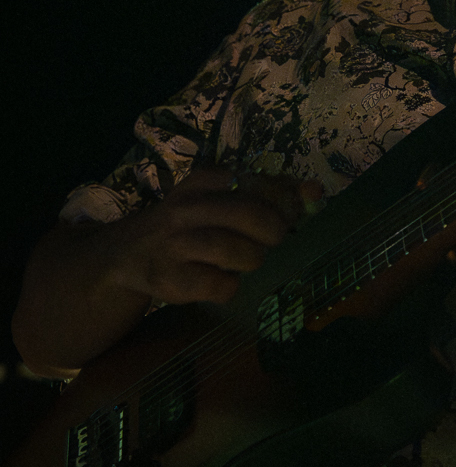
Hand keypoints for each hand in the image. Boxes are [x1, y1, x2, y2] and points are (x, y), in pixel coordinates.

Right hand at [108, 167, 324, 306]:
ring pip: (240, 252)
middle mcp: (186, 208)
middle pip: (252, 216)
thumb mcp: (222, 197)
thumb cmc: (191, 223)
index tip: (286, 216)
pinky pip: (221, 286)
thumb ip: (270, 191)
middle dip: (272, 233)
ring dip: (251, 260)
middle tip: (267, 241)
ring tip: (242, 259)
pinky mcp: (170, 279)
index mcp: (204, 180)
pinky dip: (229, 287)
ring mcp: (175, 244)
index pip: (261, 184)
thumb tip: (315, 191)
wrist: (128, 255)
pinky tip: (219, 279)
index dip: (284, 204)